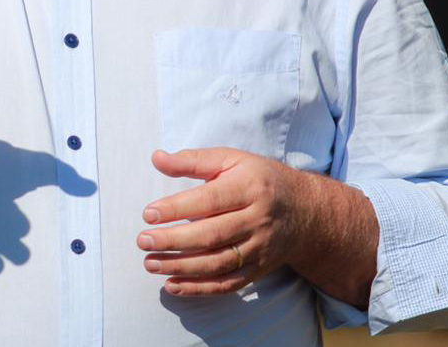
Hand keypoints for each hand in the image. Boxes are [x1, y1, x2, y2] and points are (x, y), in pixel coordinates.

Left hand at [137, 148, 313, 296]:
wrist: (305, 211)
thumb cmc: (258, 179)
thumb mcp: (231, 159)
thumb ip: (193, 160)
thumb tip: (156, 158)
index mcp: (250, 187)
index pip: (209, 201)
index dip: (177, 208)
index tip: (148, 213)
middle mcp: (257, 219)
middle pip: (212, 235)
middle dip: (174, 241)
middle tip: (143, 240)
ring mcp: (259, 248)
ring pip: (218, 263)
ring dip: (181, 267)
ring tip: (150, 263)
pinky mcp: (259, 269)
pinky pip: (228, 284)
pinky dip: (199, 288)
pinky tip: (172, 284)